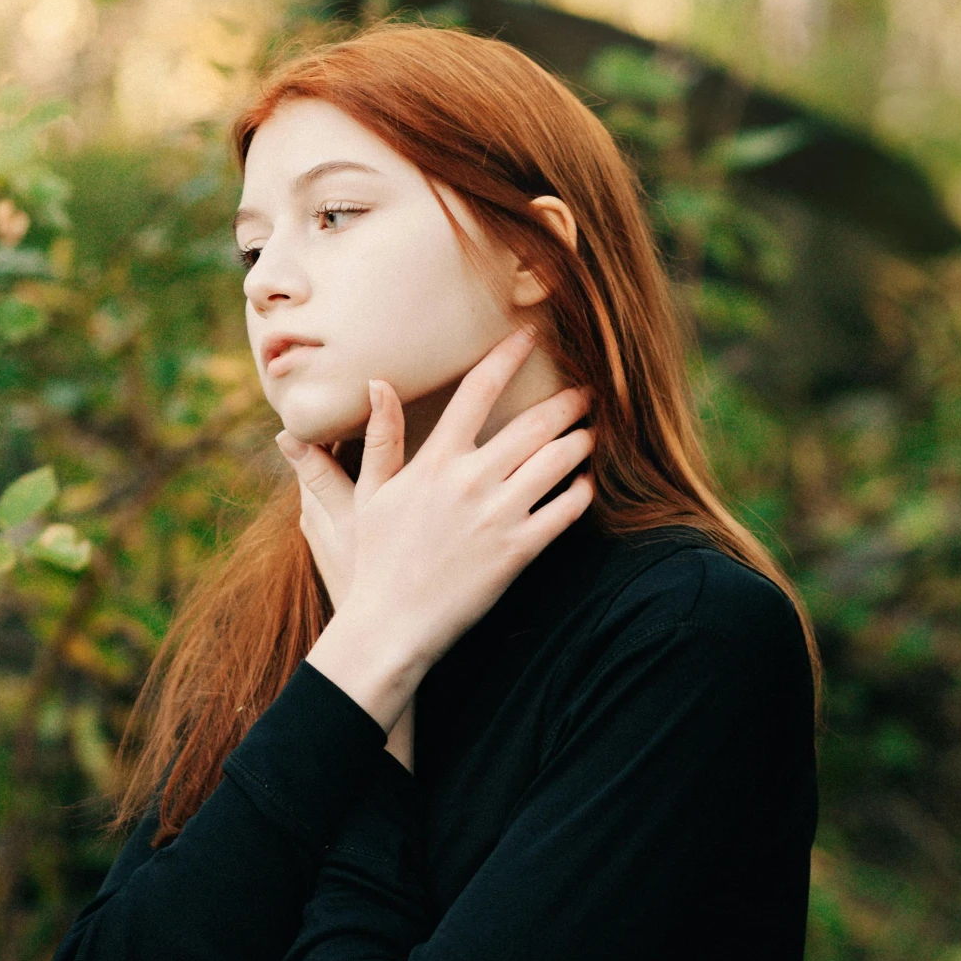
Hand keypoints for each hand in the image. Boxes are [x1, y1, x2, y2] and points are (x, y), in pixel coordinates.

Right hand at [282, 330, 593, 734]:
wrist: (390, 626)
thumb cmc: (376, 561)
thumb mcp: (369, 495)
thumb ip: (380, 438)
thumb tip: (378, 383)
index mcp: (435, 462)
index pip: (477, 391)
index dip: (508, 356)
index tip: (531, 334)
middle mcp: (470, 481)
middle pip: (533, 423)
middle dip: (567, 401)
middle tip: (586, 390)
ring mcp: (498, 516)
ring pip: (557, 461)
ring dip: (581, 441)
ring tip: (591, 433)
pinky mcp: (518, 552)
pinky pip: (564, 511)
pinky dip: (581, 492)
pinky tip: (586, 483)